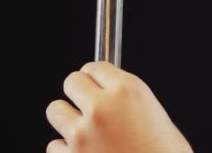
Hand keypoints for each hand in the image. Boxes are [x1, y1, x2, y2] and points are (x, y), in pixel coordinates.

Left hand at [46, 61, 192, 151]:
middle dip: (79, 91)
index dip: (97, 76)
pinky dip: (66, 150)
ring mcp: (82, 134)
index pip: (96, 66)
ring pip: (55, 110)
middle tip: (89, 104)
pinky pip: (54, 145)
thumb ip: (128, 101)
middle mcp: (103, 107)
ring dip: (68, 118)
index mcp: (129, 90)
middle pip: (72, 81)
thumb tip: (107, 94)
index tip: (96, 82)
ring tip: (85, 130)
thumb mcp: (156, 115)